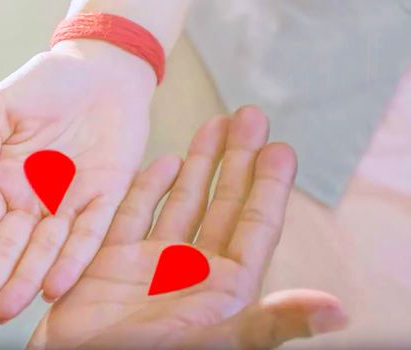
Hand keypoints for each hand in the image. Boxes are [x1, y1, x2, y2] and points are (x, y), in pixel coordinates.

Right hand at [0, 40, 157, 337]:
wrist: (102, 71)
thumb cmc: (47, 84)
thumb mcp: (1, 109)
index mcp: (1, 180)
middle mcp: (32, 200)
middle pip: (6, 250)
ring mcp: (68, 203)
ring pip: (43, 251)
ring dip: (24, 281)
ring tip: (5, 311)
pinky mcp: (106, 198)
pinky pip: (88, 235)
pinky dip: (71, 260)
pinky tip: (53, 287)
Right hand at [29, 107, 347, 348]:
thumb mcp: (214, 341)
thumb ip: (269, 323)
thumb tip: (337, 311)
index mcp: (223, 291)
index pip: (255, 227)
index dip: (270, 186)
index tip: (281, 147)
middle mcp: (191, 273)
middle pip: (223, 205)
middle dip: (238, 160)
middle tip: (250, 116)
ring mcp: (151, 264)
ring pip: (183, 202)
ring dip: (199, 164)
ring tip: (214, 124)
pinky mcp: (112, 260)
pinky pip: (134, 213)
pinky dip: (149, 187)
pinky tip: (166, 160)